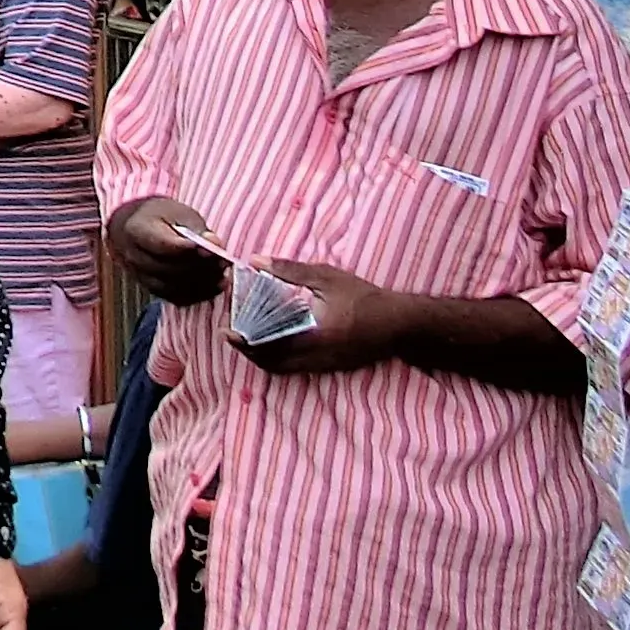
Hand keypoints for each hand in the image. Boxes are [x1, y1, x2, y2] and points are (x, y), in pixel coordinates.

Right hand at [112, 196, 228, 302]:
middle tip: (223, 261)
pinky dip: (199, 295)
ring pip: (174, 288)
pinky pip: (177, 298)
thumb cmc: (162, 217)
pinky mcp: (153, 290)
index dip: (190, 250)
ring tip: (222, 273)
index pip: (163, 245)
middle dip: (201, 267)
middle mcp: (134, 256)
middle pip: (169, 269)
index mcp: (136, 230)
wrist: (139, 228)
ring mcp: (141, 276)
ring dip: (202, 283)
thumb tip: (214, 244)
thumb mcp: (179, 213)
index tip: (213, 250)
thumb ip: (197, 229)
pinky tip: (214, 285)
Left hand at [240, 260, 402, 373]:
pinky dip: (280, 359)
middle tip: (231, 334)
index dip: (245, 342)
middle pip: (272, 364)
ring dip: (263, 357)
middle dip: (248, 351)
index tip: (227, 331)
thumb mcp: (326, 278)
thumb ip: (288, 270)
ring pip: (284, 370)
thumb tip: (254, 260)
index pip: (270, 347)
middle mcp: (319, 357)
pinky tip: (273, 340)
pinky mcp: (332, 367)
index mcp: (315, 337)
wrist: (402, 324)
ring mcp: (326, 366)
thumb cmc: (364, 297)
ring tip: (247, 337)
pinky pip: (298, 369)